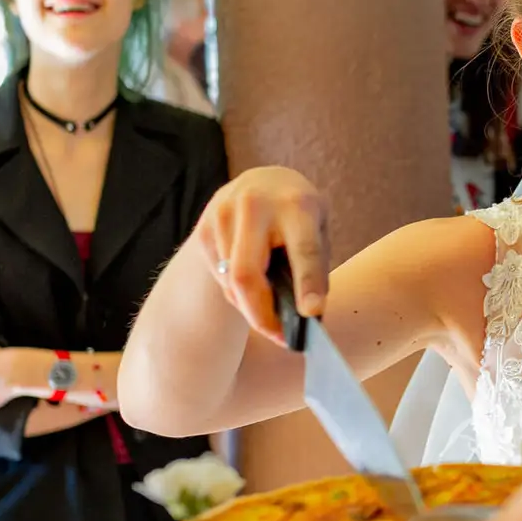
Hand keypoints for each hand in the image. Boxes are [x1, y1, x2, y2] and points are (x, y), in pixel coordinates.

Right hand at [194, 166, 328, 344]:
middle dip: (261, 316)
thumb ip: (314, 267)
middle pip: (248, 274)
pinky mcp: (204, 230)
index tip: (311, 313)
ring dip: (251, 307)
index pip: (303, 250)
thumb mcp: (317, 229)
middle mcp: (255, 206)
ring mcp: (223, 215)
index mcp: (296, 204)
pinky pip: (221, 279)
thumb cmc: (299, 215)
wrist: (263, 182)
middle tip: (280, 338)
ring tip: (271, 310)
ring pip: (232, 283)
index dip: (308, 284)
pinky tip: (253, 287)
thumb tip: (305, 317)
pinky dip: (238, 295)